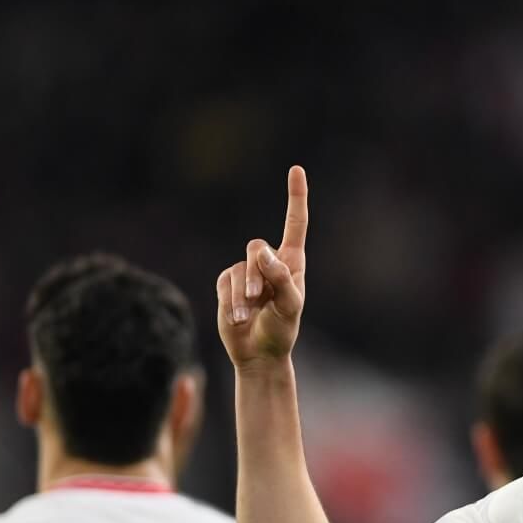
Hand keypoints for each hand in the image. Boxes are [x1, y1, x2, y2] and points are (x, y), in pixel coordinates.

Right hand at [217, 165, 308, 367]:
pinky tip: (238, 318)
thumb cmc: (282, 330)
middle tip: (261, 298)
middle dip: (257, 273)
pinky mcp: (227, 284)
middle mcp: (269, 262)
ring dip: (244, 295)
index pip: (295, 223)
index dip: (295, 197)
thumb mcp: (290, 307)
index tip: (296, 169)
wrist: (259, 353)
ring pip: (239, 269)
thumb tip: (262, 252)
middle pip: (256, 247)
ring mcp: (246, 272)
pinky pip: (225, 283)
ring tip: (250, 314)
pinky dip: (231, 301)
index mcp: (292, 262)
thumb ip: (281, 277)